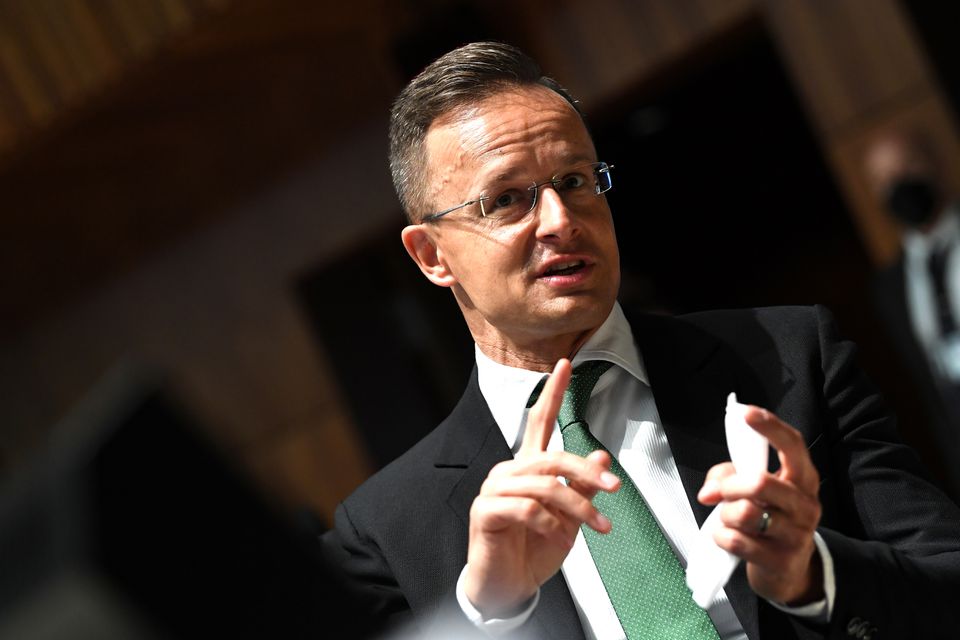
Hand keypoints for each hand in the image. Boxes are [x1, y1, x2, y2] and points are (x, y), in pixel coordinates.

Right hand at [463, 359, 619, 617]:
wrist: (508, 588)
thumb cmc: (532, 551)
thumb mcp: (569, 520)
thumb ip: (583, 488)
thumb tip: (603, 458)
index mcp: (527, 469)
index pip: (539, 421)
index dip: (553, 393)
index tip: (565, 365)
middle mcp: (509, 472)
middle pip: (551, 456)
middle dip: (586, 471)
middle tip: (614, 488)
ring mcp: (494, 490)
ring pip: (543, 484)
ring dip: (577, 505)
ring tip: (597, 526)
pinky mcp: (485, 511)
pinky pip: (525, 507)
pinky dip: (548, 523)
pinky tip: (555, 536)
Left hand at [697, 406, 823, 604]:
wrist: (788, 570)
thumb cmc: (768, 518)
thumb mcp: (752, 491)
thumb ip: (729, 476)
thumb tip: (709, 491)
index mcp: (803, 479)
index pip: (794, 446)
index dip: (770, 427)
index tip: (746, 413)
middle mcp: (806, 504)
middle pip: (760, 483)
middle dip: (729, 486)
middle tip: (714, 494)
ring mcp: (797, 535)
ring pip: (746, 513)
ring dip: (726, 514)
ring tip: (729, 519)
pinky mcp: (781, 561)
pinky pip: (736, 541)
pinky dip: (722, 536)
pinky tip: (728, 538)